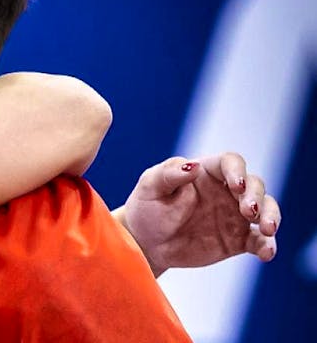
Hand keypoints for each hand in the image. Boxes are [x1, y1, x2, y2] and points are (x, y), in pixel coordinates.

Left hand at [122, 152, 279, 276]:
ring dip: (271, 216)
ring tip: (267, 229)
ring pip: (265, 210)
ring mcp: (234, 216)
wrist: (145, 243)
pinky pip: (259, 241)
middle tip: (248, 211)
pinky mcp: (237, 240)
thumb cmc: (146, 208)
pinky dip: (267, 245)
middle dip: (256, 196)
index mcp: (205, 172)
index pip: (231, 163)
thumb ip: (169, 174)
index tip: (236, 186)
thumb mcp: (150, 187)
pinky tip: (266, 252)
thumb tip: (194, 166)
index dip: (238, 171)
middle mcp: (225, 191)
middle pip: (254, 185)